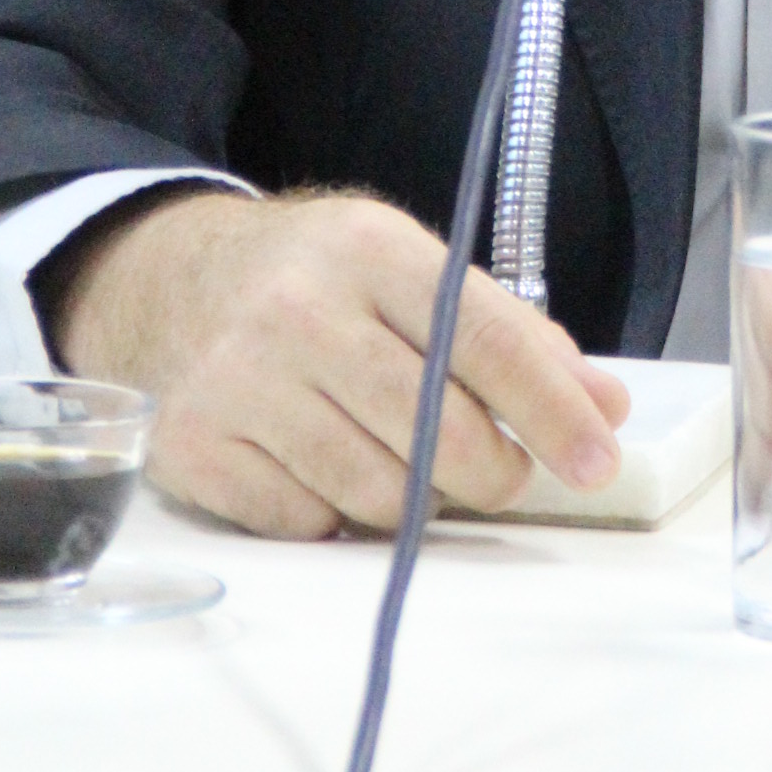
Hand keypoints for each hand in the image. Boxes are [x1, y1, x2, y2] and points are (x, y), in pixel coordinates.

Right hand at [48, 187, 630, 539]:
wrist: (168, 279)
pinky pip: (306, 521)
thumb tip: (603, 404)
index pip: (484, 340)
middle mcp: (299, 310)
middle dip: (493, 471)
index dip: (552, 408)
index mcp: (370, 250)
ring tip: (412, 466)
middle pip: (435, 431)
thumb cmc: (314, 277)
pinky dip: (336, 515)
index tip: (597, 458)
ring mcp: (239, 381)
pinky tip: (330, 470)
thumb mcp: (408, 267)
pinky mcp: (196, 446)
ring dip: (415, 501)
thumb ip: (508, 332)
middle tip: (504, 474)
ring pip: (376, 491)